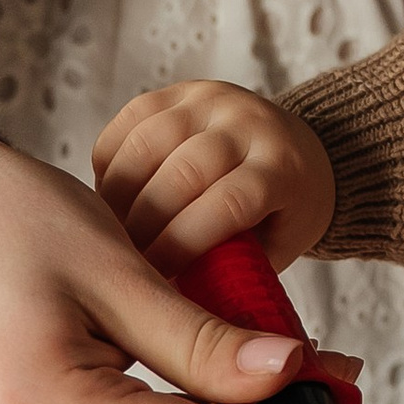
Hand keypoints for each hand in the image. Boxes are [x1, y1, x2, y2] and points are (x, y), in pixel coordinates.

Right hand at [92, 78, 335, 277]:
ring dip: (119, 193)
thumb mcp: (275, 248)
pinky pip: (131, 118)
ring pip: (150, 141)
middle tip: (117, 262)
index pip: (229, 203)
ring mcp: (214, 99)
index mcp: (282, 167)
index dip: (184, 243)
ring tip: (104, 232)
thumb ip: (232, 270)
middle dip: (144, 223)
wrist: (300, 150)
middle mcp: (249, 123)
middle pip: (184, 171)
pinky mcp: (182, 90)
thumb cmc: (283, 213)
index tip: (154, 277)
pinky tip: (106, 194)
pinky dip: (111, 159)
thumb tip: (174, 313)